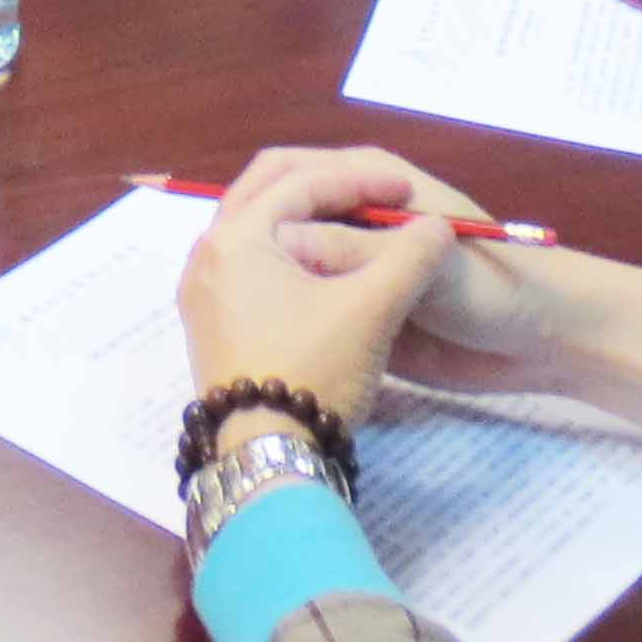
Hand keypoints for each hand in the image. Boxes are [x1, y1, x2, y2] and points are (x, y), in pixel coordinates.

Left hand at [176, 147, 470, 425]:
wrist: (268, 459)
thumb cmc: (315, 372)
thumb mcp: (373, 310)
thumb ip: (410, 256)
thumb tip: (439, 225)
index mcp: (235, 237)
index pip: (302, 184)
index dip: (361, 182)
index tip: (407, 191)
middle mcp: (206, 255)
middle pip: (265, 193)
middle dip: (323, 186)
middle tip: (375, 194)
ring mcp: (202, 292)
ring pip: (255, 229)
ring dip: (302, 217)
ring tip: (353, 222)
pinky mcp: (210, 325)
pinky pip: (248, 263)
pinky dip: (287, 251)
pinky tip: (322, 268)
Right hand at [181, 146, 641, 430]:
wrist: (545, 341)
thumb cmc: (495, 287)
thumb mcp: (422, 266)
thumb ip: (353, 252)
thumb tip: (279, 243)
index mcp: (375, 183)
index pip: (299, 171)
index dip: (261, 199)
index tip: (225, 237)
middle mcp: (359, 217)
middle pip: (290, 218)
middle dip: (257, 245)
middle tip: (218, 284)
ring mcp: (360, 266)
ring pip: (298, 266)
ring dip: (272, 286)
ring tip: (229, 316)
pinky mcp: (365, 310)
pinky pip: (317, 306)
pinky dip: (294, 317)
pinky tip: (264, 340)